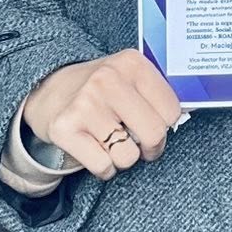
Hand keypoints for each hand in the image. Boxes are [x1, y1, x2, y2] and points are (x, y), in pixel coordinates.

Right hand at [21, 48, 183, 181]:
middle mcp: (108, 78)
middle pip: (153, 134)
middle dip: (150, 148)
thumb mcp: (129, 78)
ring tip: (110, 141)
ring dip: (123, 158)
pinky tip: (94, 150)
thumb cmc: (100, 90)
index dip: (166, 126)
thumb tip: (184, 118)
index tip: (152, 125)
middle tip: (137, 142)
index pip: (172, 110)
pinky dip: (104, 168)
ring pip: (128, 156)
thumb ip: (156, 95)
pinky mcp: (65, 128)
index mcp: (131, 63)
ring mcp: (85, 103)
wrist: (47, 89)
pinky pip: (103, 167)